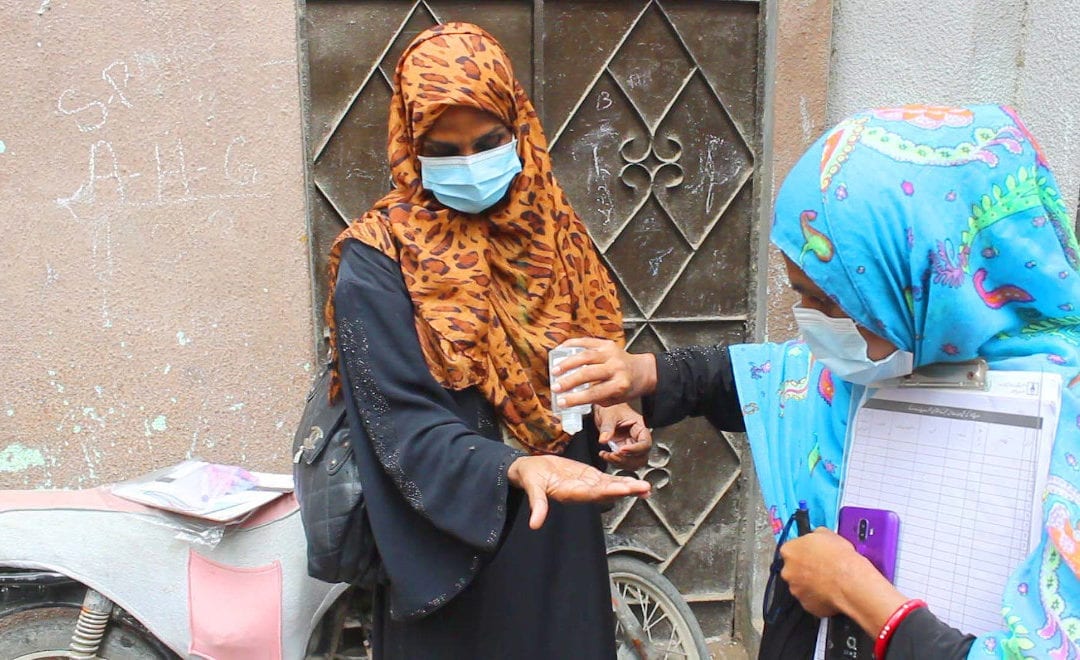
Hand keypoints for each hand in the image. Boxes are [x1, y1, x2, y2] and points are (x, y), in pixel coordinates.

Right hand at [507, 455, 650, 529]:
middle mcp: (582, 492)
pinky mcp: (587, 477)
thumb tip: (534, 525)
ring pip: (610, 486)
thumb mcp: (532, 488)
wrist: (530, 469)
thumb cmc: (530, 477)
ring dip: (628, 487)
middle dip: (626, 489)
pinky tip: (634, 482)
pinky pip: (606, 480)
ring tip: (646, 487)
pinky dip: (621, 480)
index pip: (594, 493)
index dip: (610, 491)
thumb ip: (537, 505)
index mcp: (571, 493)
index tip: (625, 489)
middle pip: (608, 491)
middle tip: (644, 488)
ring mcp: (586, 485)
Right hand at [549, 338, 657, 407]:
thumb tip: (572, 397)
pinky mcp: (607, 343)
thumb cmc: (627, 388)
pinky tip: (560, 350)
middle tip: (555, 387)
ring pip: (585, 356)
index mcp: (620, 385)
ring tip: (554, 370)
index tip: (561, 402)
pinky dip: (572, 344)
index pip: (594, 393)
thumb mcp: (616, 400)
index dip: (575, 398)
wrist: (643, 370)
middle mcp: (616, 367)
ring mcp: (612, 353)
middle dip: (569, 381)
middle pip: (588, 374)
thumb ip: (597, 399)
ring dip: (567, 363)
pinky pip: (587, 342)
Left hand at [593, 402, 651, 469]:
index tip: (621, 449)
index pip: (645, 444)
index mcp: (640, 428)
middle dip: (628, 460)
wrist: (604, 409)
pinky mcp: (622, 450)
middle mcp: (637, 439)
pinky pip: (623, 462)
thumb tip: (604, 439)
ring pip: (634, 463)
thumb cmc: (611, 407)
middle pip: (642, 457)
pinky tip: (605, 455)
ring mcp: (630, 446)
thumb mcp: (609, 414)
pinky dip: (614, 463)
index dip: (635, 450)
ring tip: (608, 455)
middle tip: (614, 454)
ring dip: (621, 463)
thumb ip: (607, 427)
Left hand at [780, 528, 904, 631]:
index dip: (804, 551)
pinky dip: (818, 597)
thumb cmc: (840, 558)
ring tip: (829, 581)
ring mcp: (796, 590)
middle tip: (822, 568)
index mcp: (789, 550)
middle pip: (793, 569)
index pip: (791, 549)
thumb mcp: (827, 533)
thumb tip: (817, 536)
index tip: (812, 553)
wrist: (850, 582)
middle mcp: (788, 571)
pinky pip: (811, 600)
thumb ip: (815, 535)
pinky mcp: (806, 605)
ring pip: (801, 585)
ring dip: (811, 583)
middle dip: (805, 569)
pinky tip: (831, 592)